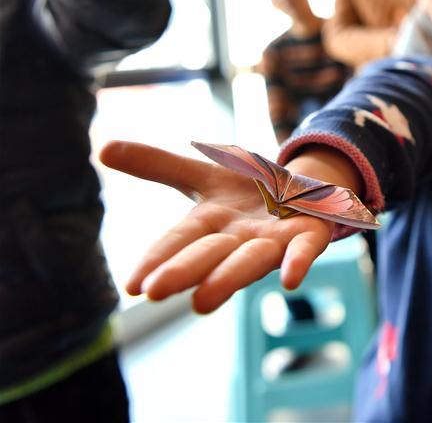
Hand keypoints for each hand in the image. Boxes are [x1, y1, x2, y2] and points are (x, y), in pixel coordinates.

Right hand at [99, 141, 334, 312]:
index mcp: (210, 225)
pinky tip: (290, 280)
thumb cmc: (248, 192)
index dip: (157, 261)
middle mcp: (239, 240)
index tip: (132, 286)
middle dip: (184, 271)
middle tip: (156, 292)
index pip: (178, 242)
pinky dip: (297, 264)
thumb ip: (158, 165)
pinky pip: (304, 252)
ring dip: (229, 278)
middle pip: (209, 255)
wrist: (304, 193)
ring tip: (202, 302)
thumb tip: (101, 149)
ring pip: (250, 260)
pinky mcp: (308, 236)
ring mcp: (274, 241)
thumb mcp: (202, 174)